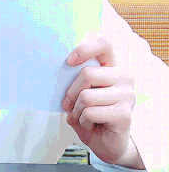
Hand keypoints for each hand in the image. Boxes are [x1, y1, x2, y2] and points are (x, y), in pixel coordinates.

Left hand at [62, 34, 135, 164]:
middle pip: (88, 73)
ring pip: (86, 96)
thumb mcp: (79, 89)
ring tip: (82, 116)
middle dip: (71, 92)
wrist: (105, 142)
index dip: (85, 49)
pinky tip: (90, 124)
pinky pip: (90, 112)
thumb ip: (75, 75)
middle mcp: (124, 76)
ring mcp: (128, 95)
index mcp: (112, 65)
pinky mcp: (125, 114)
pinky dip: (83, 121)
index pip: (104, 44)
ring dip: (77, 110)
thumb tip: (57, 65)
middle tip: (68, 103)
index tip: (69, 61)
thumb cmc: (89, 111)